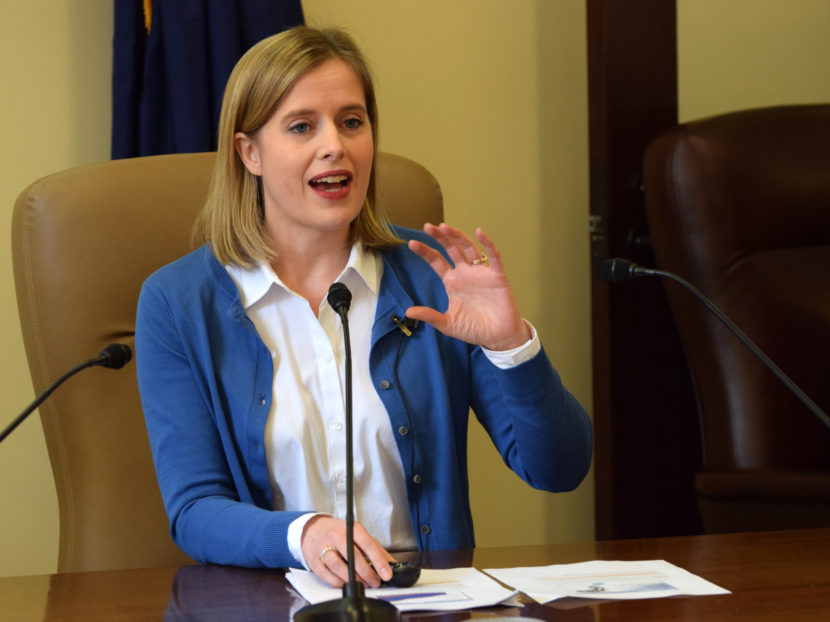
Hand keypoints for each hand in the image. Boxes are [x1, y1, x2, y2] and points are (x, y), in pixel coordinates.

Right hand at [301, 515, 394, 587]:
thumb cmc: (338, 532)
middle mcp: (336, 536)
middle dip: (367, 573)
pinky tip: (346, 582)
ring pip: (339, 567)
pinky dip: (339, 582)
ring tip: (363, 584)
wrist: (313, 529)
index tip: (387, 574)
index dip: (379, 561)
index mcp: (351, 528)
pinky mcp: (314, 561)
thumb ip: (375, 548)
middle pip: (354, 557)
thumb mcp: (358, 534)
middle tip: (375, 582)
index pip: (368, 544)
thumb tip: (391, 564)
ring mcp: (323, 548)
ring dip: (353, 579)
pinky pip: (328, 576)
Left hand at [406, 223, 530, 350]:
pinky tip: (480, 233)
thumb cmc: (473, 329)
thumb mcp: (447, 324)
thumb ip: (430, 315)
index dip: (425, 252)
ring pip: (468, 248)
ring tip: (445, 227)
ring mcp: (481, 273)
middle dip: (439, 238)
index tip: (411, 243)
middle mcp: (465, 274)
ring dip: (457, 236)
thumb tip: (407, 312)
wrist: (497, 337)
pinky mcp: (497, 277)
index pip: (436, 262)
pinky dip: (488, 244)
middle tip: (427, 226)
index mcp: (452, 282)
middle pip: (451, 249)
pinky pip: (493, 257)